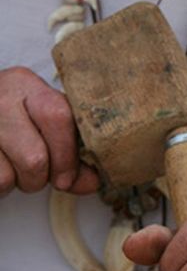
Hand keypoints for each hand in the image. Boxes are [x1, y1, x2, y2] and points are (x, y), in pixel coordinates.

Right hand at [0, 67, 98, 195]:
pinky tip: (1, 168)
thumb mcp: (41, 124)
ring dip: (20, 183)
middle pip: (35, 157)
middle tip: (38, 175)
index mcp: (25, 84)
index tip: (67, 177)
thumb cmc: (14, 123)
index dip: (68, 155)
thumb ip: (70, 153)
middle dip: (42, 178)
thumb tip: (92, 182)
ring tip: (15, 167)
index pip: (58, 116)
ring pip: (11, 175)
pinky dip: (2, 187)